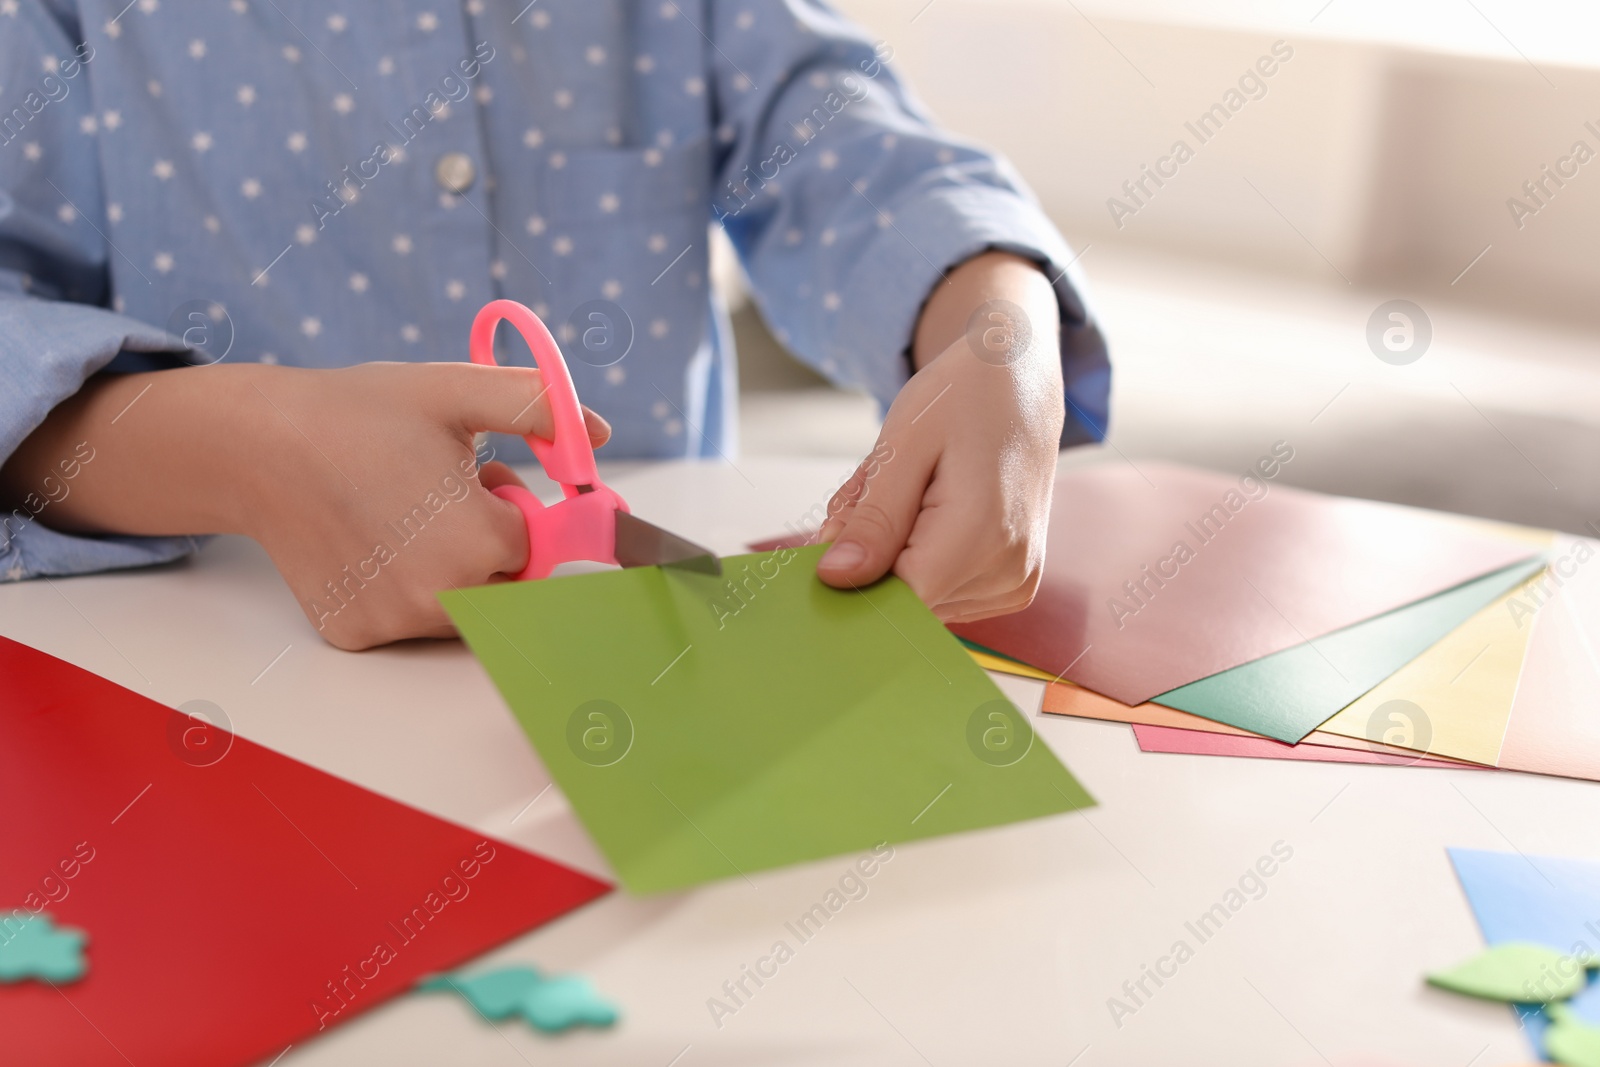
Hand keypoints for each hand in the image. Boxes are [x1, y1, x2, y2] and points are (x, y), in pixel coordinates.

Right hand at [1, 361, 609, 648]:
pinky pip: (410, 622)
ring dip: (455, 570)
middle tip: (453, 496)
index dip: (521, 512)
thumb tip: (596, 433)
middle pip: (509, 587)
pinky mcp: (357, 633)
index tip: (498, 487)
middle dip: (496, 546)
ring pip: (464, 609)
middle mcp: (439, 596)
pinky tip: (374, 542)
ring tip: (411, 512)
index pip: (540, 546)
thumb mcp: (457, 391)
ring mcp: (394, 622)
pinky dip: (407, 588)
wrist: (259, 446)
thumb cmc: (360, 413)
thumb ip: (539, 407)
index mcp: (478, 541)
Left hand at [815, 252, 1064, 621]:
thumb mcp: (903, 445)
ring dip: (896, 556)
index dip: (855, 578)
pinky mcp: (1015, 583)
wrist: (1018, 379)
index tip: (837, 534)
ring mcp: (1016, 581)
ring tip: (914, 494)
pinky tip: (931, 512)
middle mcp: (1009, 570)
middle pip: (908, 600)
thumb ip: (872, 519)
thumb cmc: (960, 398)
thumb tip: (835, 578)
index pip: (898, 598)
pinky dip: (921, 559)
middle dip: (873, 557)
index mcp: (982, 534)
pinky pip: (944, 593)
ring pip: (922, 599)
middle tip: (878, 491)